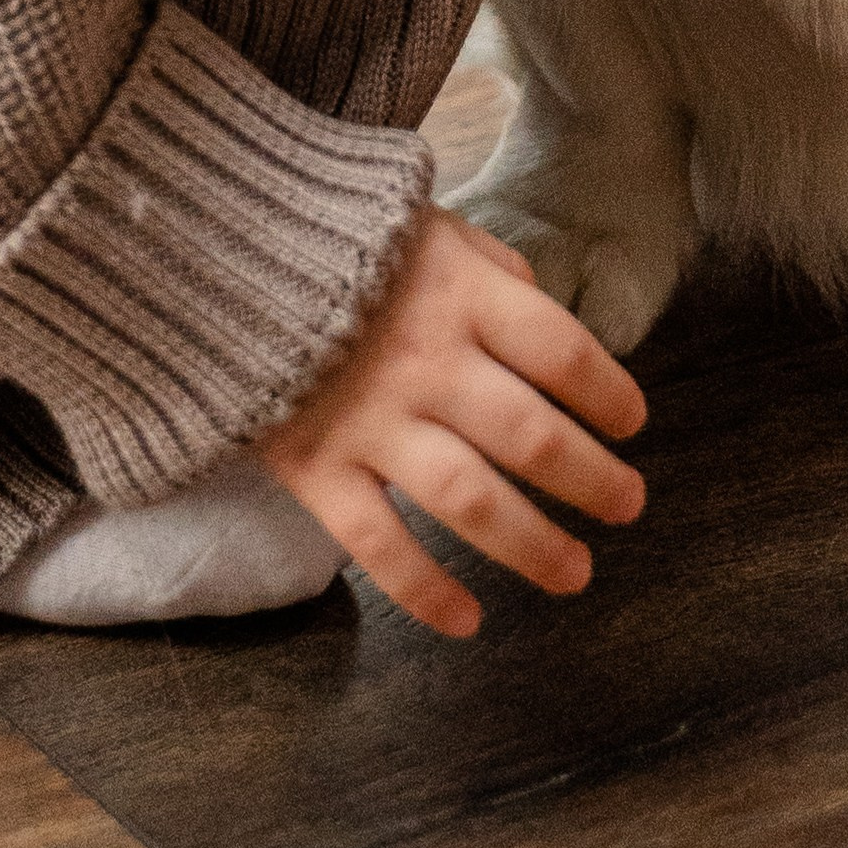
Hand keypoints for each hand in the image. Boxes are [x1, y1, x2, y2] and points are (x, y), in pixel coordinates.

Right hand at [257, 205, 646, 637]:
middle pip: (532, 436)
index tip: (632, 423)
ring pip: (470, 501)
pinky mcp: (316, 468)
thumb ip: (491, 269)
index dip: (609, 393)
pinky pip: (379, 545)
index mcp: (459, 294)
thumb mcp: (427, 226)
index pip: (561, 352)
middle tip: (628, 505)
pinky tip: (467, 622)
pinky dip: (425, 591)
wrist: (215, 252)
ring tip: (577, 573)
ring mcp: (370, 420)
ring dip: (533, 546)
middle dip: (592, 480)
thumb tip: (544, 310)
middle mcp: (426, 361)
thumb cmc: (339, 239)